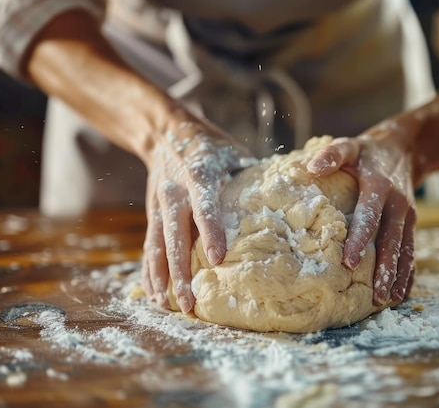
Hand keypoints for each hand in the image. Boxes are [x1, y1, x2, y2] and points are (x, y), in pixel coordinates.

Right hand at [142, 115, 251, 312]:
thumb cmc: (210, 145)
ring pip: (157, 247)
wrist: (166, 133)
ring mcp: (159, 206)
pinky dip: (149, 271)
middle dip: (180, 272)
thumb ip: (252, 177)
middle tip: (189, 303)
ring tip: (166, 307)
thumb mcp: (233, 153)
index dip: (210, 232)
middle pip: (175, 237)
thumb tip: (289, 201)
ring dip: (161, 278)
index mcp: (199, 175)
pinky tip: (154, 294)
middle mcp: (174, 193)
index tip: (217, 259)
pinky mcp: (152, 214)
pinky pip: (149, 247)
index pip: (204, 206)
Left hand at [306, 119, 418, 304]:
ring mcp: (408, 215)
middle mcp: (397, 203)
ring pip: (404, 249)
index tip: (349, 262)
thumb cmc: (367, 152)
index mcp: (379, 187)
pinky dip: (408, 272)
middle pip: (391, 240)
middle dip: (383, 268)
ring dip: (397, 275)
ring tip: (387, 299)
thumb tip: (312, 166)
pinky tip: (402, 293)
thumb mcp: (350, 146)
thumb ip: (332, 154)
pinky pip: (412, 250)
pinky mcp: (412, 223)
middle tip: (374, 294)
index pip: (369, 216)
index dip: (359, 239)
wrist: (403, 148)